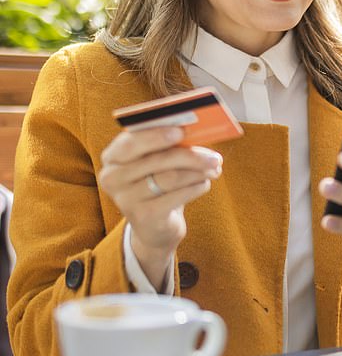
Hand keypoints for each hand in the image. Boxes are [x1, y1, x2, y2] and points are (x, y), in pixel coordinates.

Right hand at [99, 126, 222, 287]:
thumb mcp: (155, 162)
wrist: (153, 225)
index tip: (182, 130)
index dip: (157, 135)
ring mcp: (126, 199)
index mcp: (112, 157)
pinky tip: (204, 184)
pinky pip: (178, 196)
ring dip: (198, 172)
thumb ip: (166, 145)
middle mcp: (112, 177)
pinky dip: (196, 187)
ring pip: (171, 178)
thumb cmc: (156, 183)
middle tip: (214, 156)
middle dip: (191, 155)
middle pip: (158, 160)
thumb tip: (196, 131)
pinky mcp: (143, 216)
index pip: (132, 141)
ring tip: (214, 169)